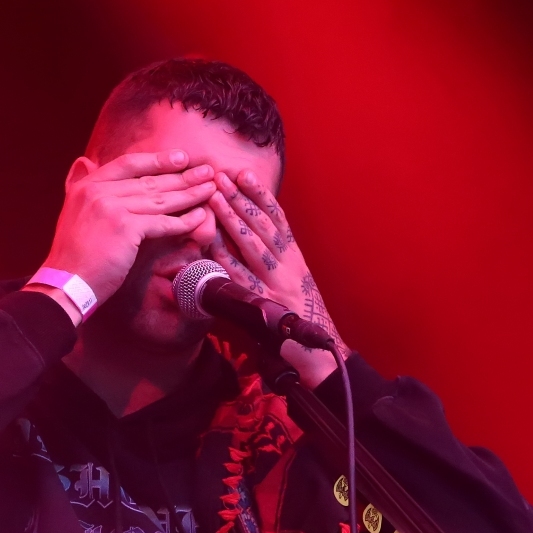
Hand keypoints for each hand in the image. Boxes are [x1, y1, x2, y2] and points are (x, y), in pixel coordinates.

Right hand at [36, 149, 217, 314]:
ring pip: (159, 199)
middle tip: (207, 172)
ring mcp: (111, 207)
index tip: (181, 157)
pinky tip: (199, 217)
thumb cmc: (73, 254)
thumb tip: (84, 162)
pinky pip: (161, 222)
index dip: (157, 160)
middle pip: (149, 181)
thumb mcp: (72, 210)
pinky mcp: (124, 227)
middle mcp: (98, 190)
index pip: (128, 164)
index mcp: (87, 184)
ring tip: (210, 189)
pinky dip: (183, 221)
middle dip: (182, 176)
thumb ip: (81, 186)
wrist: (66, 281)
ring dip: (189, 194)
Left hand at [207, 168, 347, 386]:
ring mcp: (278, 285)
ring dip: (232, 219)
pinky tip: (210, 242)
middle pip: (263, 227)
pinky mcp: (266, 305)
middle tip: (220, 176)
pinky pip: (242, 276)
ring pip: (253, 245)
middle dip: (241, 199)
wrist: (321, 357)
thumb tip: (246, 245)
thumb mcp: (294, 288)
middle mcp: (289, 268)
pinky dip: (225, 257)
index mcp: (297, 261)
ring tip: (214, 197)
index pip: (279, 220)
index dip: (260, 196)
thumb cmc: (304, 324)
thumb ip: (274, 267)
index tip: (243, 175)